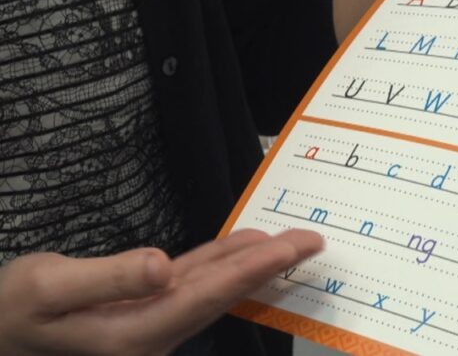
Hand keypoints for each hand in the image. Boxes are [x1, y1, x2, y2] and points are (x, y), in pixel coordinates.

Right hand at [0, 229, 322, 355]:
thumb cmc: (12, 315)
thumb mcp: (46, 290)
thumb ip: (106, 278)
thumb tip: (160, 267)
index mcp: (135, 332)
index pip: (209, 295)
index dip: (255, 269)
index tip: (293, 248)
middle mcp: (153, 332)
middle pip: (223, 293)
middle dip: (271, 266)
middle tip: (312, 242)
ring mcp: (150, 321)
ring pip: (213, 287)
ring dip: (252, 264)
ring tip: (288, 242)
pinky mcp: (143, 309)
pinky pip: (191, 283)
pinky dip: (219, 263)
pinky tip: (240, 249)